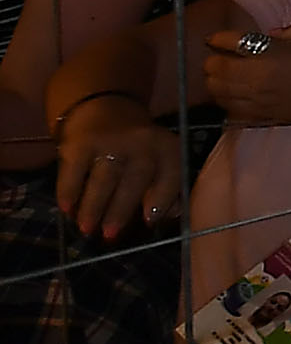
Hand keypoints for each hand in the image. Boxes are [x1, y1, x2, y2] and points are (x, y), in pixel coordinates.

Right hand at [55, 98, 186, 239]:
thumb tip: (167, 217)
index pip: (170, 176)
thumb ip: (167, 188)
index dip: (161, 200)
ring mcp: (112, 140)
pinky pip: (74, 171)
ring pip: (103, 179)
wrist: (106, 108)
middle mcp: (143, 142)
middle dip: (120, 212)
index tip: (149, 222)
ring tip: (86, 228)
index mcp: (168, 148)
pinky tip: (66, 208)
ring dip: (93, 208)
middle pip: (134, 181)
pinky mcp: (82, 141)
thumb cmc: (137, 148)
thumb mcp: (160, 159)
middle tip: (109, 235)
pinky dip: (69, 191)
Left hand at [202, 20, 290, 125]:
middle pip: (215, 70)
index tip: (217, 38)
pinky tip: (236, 97)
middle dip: (214, 60)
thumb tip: (273, 35)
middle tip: (220, 56)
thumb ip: (286, 30)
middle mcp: (257, 79)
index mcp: (268, 54)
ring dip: (217, 83)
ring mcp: (261, 101)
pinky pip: (234, 112)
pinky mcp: (268, 117)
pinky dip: (229, 103)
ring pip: (219, 93)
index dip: (219, 38)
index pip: (228, 43)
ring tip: (224, 76)